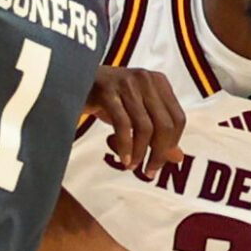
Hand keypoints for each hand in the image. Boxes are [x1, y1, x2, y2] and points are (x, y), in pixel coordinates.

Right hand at [87, 65, 184, 180]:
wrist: (72, 84)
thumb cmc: (108, 100)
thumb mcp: (137, 114)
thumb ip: (158, 133)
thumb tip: (177, 157)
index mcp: (159, 82)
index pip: (178, 118)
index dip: (172, 144)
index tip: (161, 161)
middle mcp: (146, 79)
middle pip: (165, 124)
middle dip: (159, 153)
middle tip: (149, 171)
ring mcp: (127, 83)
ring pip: (145, 127)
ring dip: (139, 152)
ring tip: (132, 166)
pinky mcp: (107, 91)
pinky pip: (123, 125)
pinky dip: (125, 147)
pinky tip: (123, 159)